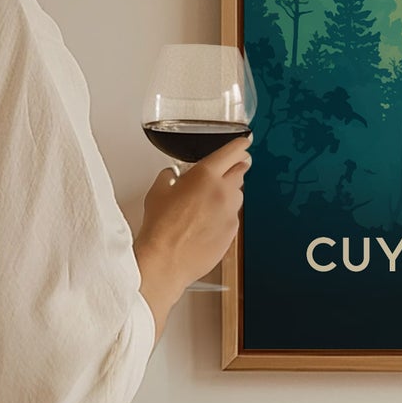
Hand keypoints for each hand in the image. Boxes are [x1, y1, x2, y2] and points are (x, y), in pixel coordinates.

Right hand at [135, 135, 250, 335]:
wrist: (166, 260)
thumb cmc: (160, 227)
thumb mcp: (157, 192)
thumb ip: (169, 177)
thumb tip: (172, 175)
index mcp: (205, 175)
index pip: (232, 152)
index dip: (240, 145)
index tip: (244, 142)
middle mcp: (223, 191)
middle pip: (240, 171)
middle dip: (236, 167)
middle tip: (229, 168)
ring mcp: (231, 213)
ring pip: (238, 195)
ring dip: (229, 193)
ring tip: (209, 201)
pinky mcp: (232, 232)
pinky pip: (233, 217)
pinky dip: (224, 215)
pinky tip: (207, 222)